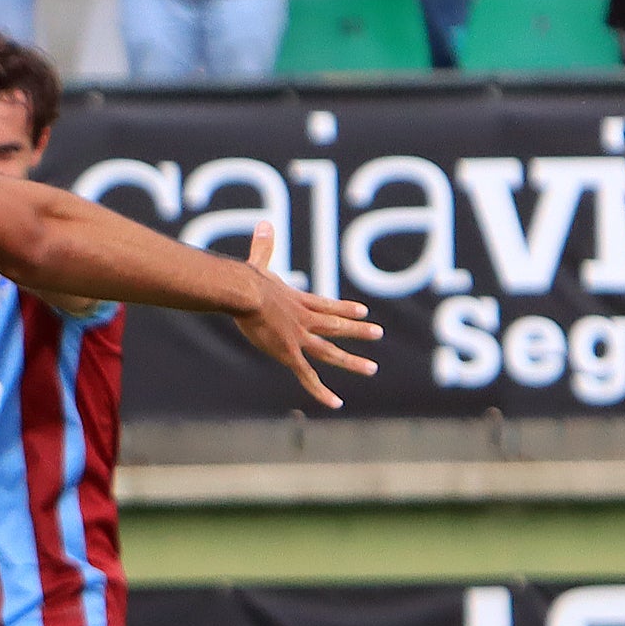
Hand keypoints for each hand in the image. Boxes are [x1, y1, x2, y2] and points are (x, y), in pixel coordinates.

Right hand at [227, 223, 380, 409]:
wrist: (245, 293)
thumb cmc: (247, 280)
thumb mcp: (258, 263)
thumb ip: (263, 246)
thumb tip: (264, 223)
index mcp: (298, 301)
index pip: (328, 305)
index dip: (346, 308)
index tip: (363, 310)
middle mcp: (305, 320)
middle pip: (336, 326)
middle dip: (358, 330)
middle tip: (378, 333)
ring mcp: (300, 338)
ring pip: (331, 352)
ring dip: (352, 361)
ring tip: (372, 368)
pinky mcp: (289, 353)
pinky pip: (308, 376)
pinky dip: (322, 391)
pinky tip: (336, 402)